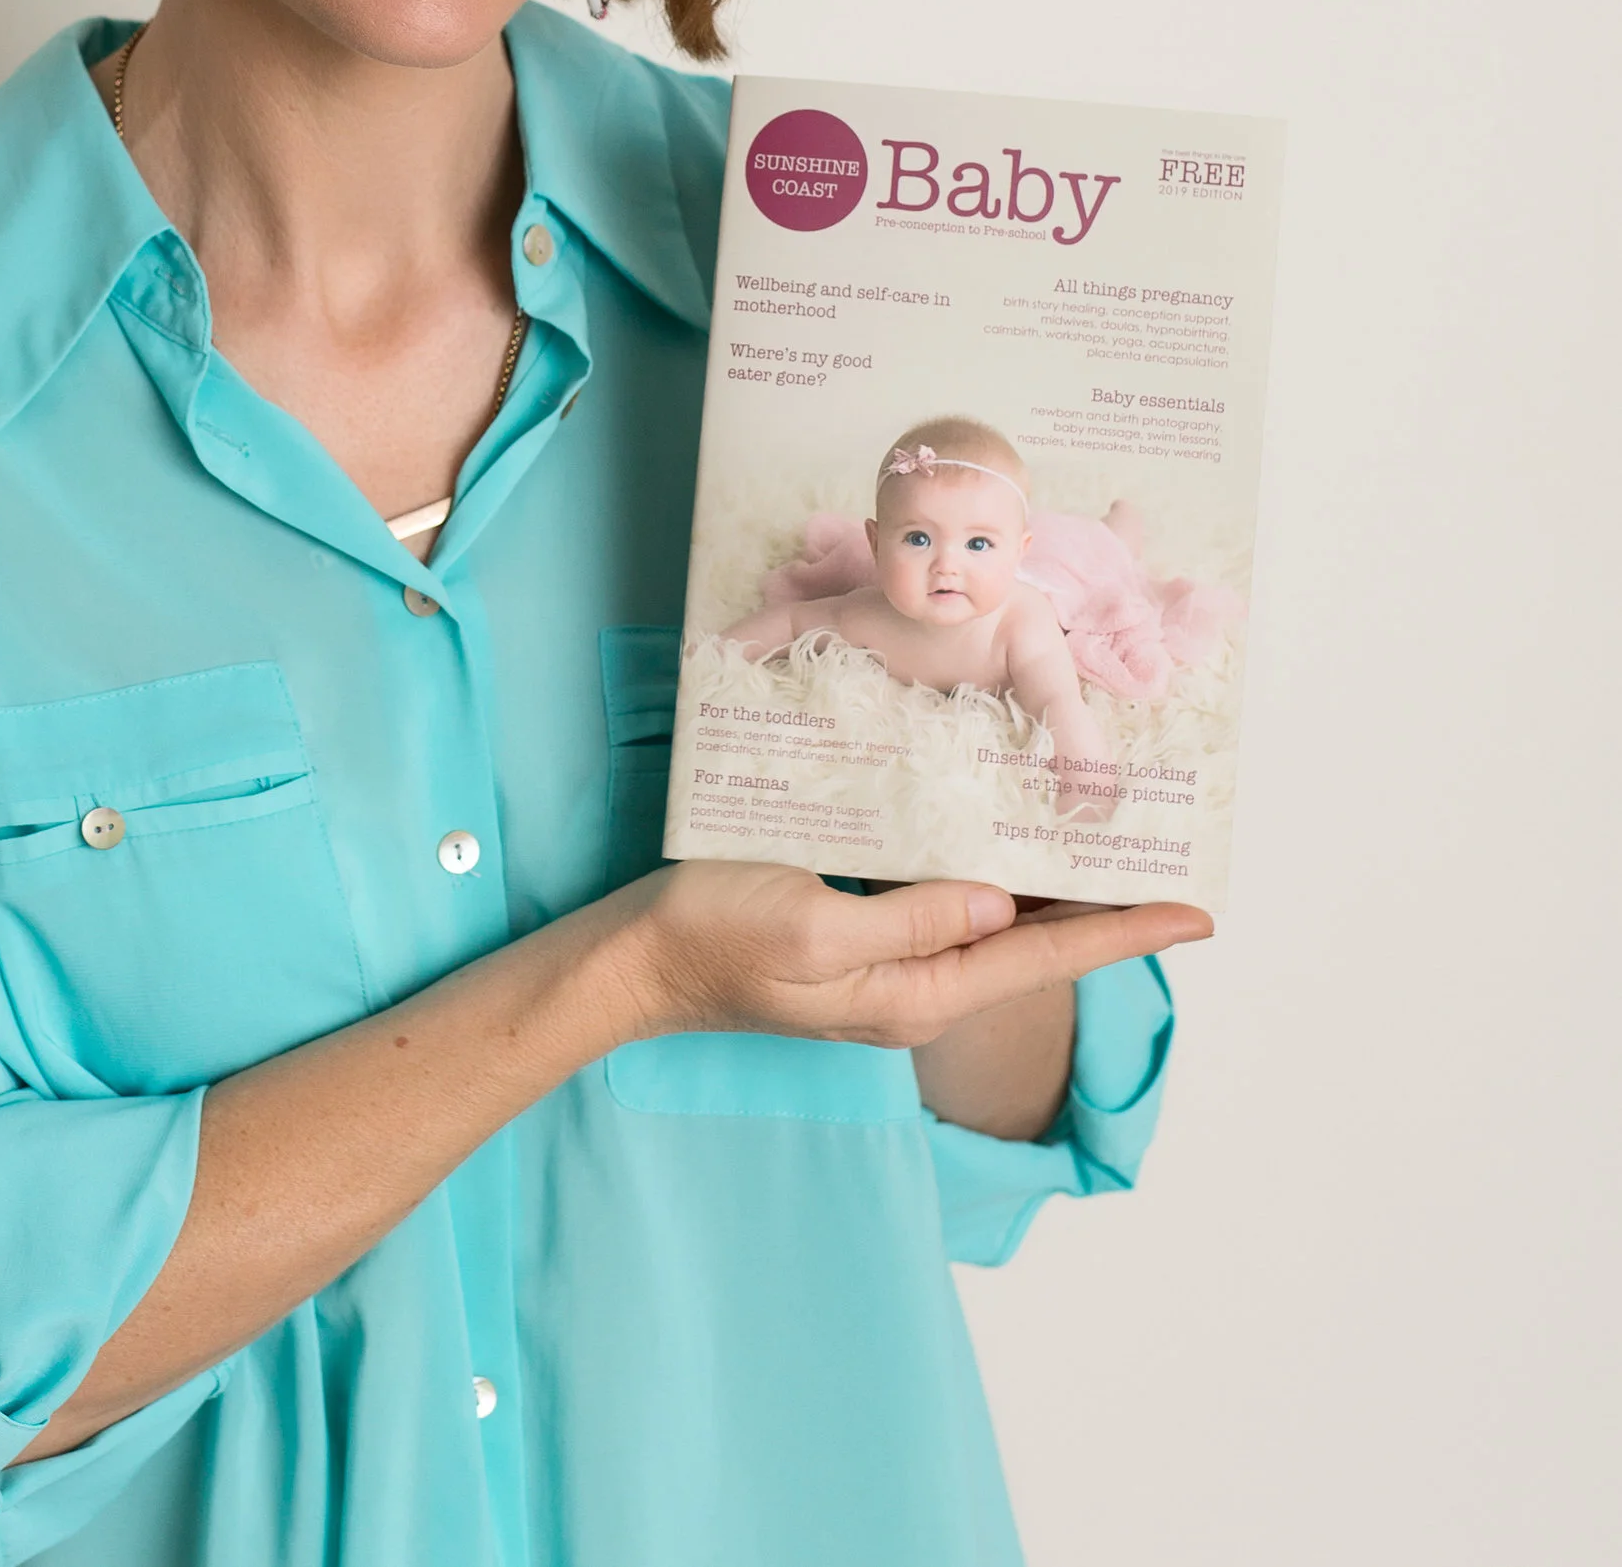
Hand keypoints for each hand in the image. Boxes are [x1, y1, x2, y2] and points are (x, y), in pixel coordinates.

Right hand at [601, 860, 1210, 1050]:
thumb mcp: (813, 929)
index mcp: (916, 992)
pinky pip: (942, 903)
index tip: (1197, 912)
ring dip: (1050, 886)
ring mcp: (884, 963)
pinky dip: (986, 871)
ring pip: (992, 922)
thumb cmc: (713, 940)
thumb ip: (913, 920)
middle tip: (1167, 863)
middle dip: (1104, 907)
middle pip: (1032, 943)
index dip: (1124, 933)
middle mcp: (914, 984)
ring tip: (1107, 846)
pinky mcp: (854, 932)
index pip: (1044, 958)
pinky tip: (997, 839)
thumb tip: (999, 900)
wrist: (634, 960)